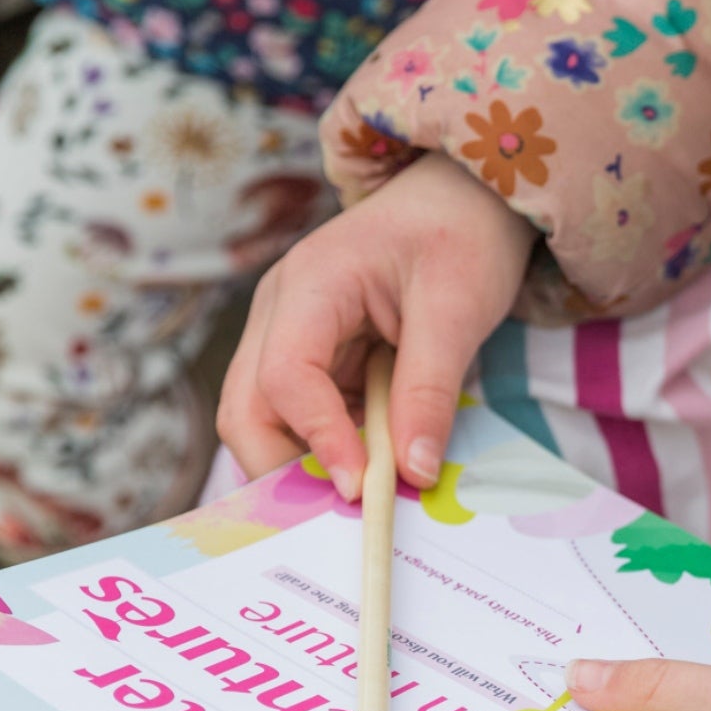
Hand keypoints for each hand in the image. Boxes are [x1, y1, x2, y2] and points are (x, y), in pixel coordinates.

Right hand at [217, 152, 536, 496]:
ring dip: (305, 465)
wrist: (465, 196)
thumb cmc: (461, 233)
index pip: (284, 377)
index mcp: (309, 283)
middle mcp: (280, 312)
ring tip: (364, 499)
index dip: (316, 439)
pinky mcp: (312, 361)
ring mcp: (288, 337)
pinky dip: (328, 453)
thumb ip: (431, 389)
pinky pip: (302, 420)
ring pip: (263, 422)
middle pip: (245, 409)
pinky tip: (370, 473)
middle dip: (284, 468)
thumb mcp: (459, 307)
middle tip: (346, 514)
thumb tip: (413, 473)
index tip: (360, 488)